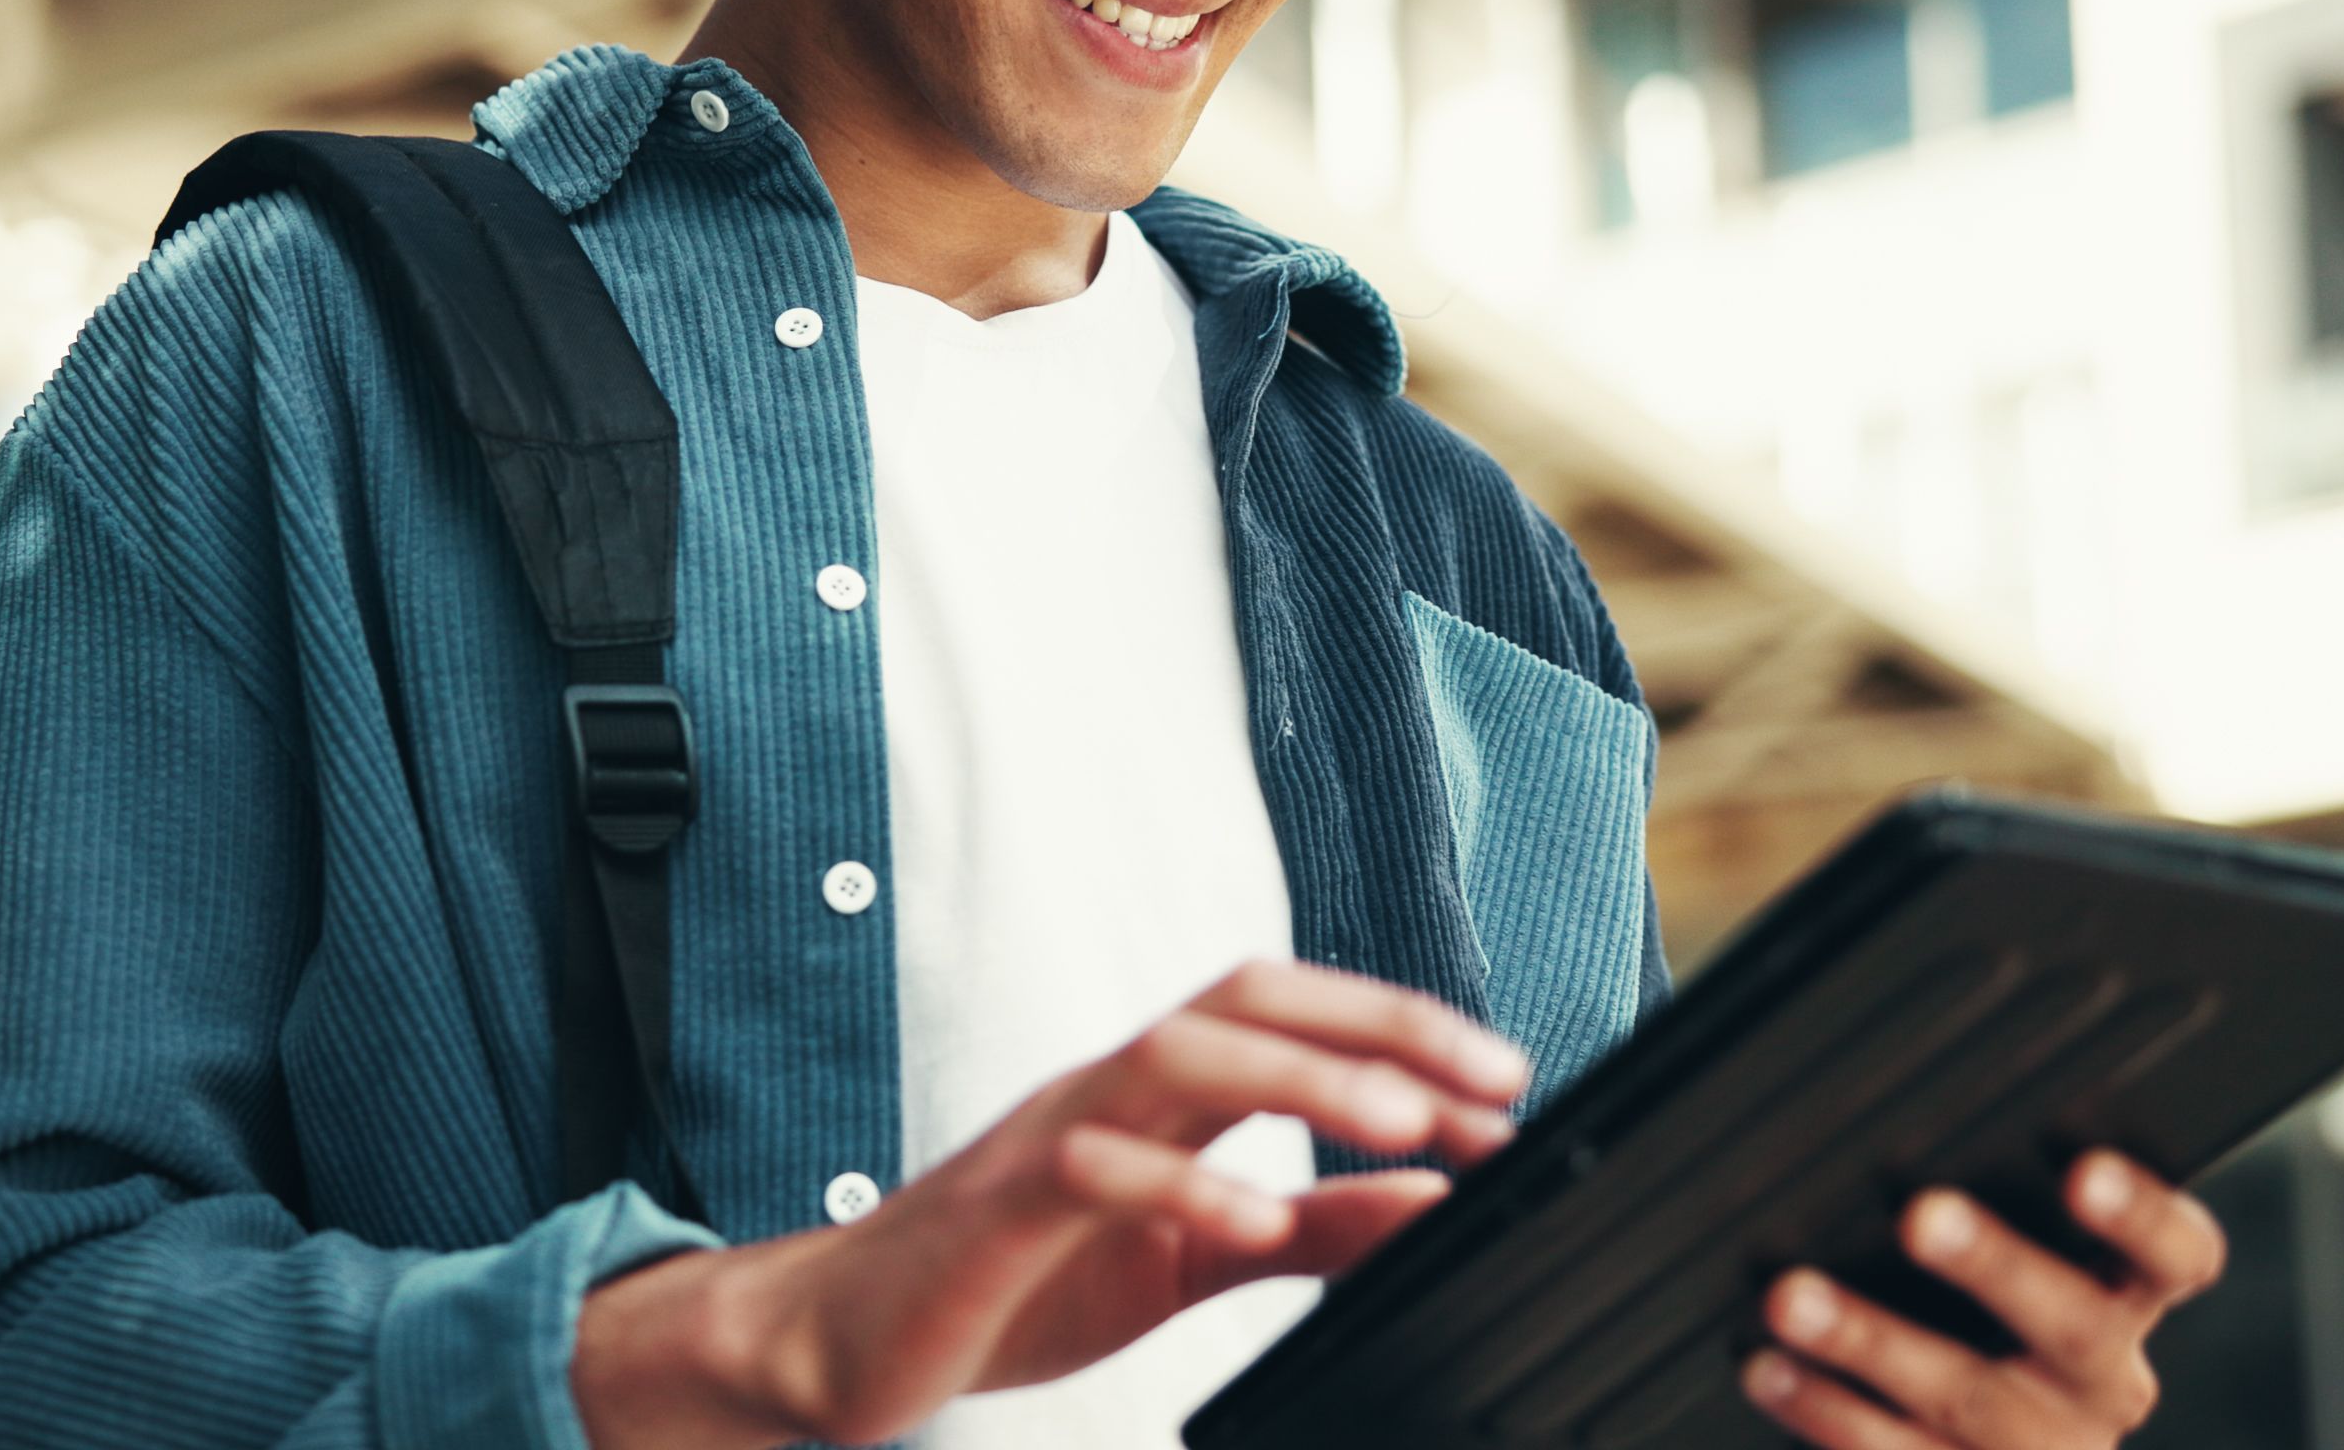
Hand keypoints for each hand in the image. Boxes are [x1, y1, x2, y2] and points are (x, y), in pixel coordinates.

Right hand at [571, 958, 1526, 1448]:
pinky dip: (1184, 1182)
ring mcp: (1048, 1133)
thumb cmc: (1008, 1284)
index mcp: (1155, 1092)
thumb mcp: (1188, 1258)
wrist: (839, 1343)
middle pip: (1246, 1000)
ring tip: (1400, 1127)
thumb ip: (1308, 1226)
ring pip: (1176, 1055)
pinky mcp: (1000, 1203)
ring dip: (1300, 1078)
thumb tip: (1431, 1198)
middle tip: (1484, 1086)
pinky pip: (1093, 1166)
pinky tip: (1257, 1219)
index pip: (1290, 1012)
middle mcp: (1107, 1085)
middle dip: (1376, 1028)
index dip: (1401, 1030)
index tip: (1504, 1083)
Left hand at [1742, 1151, 2225, 1448]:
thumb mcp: (2014, 1256)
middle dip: (1996, 1267)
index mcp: (2128, 1301)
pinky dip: (1826, 1411)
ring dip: (1871, 1342)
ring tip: (1789, 1298)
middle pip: (2076, 1328)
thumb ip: (1989, 1192)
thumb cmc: (1986, 1315)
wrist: (1981, 1448)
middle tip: (1921, 1215)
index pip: (2177, 1256)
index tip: (2086, 1172)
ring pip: (1968, 1401)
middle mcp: (2100, 1384)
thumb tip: (1886, 1097)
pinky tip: (1768, 1369)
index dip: (2143, 1218)